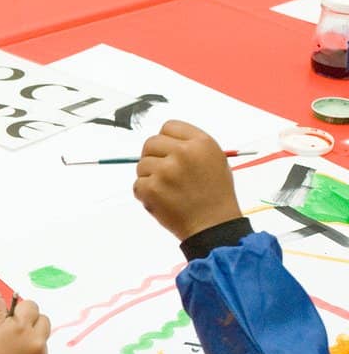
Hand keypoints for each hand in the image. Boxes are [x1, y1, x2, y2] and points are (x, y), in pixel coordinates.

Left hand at [133, 120, 242, 241]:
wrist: (213, 227)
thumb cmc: (216, 196)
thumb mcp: (214, 161)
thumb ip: (190, 147)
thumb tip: (164, 141)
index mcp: (201, 143)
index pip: (169, 127)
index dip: (167, 140)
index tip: (169, 153)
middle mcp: (183, 153)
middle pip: (150, 142)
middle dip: (153, 156)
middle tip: (163, 173)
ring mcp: (165, 171)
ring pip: (141, 165)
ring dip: (149, 177)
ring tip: (168, 191)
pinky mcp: (152, 188)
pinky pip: (137, 185)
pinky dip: (145, 194)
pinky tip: (162, 201)